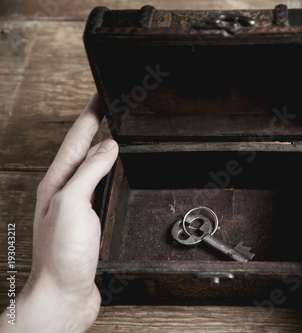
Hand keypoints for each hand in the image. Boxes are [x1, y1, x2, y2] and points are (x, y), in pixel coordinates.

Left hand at [0, 93, 117, 331]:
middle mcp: (64, 191)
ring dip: (102, 149)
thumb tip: (108, 146)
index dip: (90, 114)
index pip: (76, 138)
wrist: (63, 294)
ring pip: (91, 168)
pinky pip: (100, 187)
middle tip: (108, 108)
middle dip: (95, 126)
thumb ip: (89, 172)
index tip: (100, 94)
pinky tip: (115, 174)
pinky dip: (109, 174)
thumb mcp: (73, 204)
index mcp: (57, 182)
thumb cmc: (61, 255)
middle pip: (82, 149)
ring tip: (113, 134)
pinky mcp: (88, 221)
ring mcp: (76, 206)